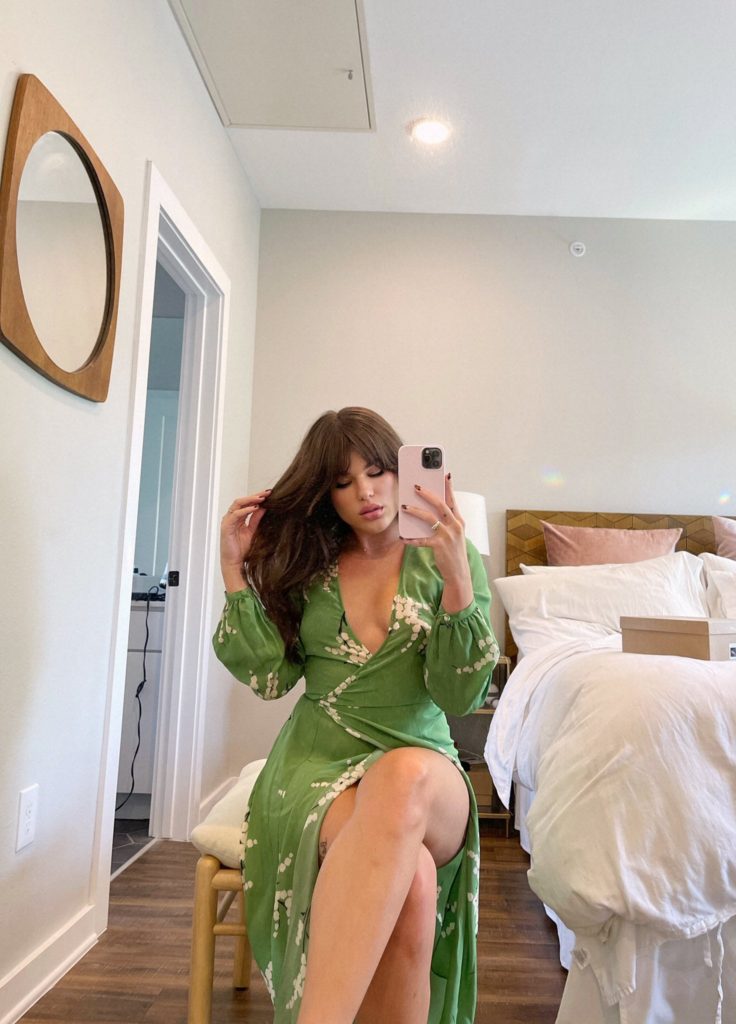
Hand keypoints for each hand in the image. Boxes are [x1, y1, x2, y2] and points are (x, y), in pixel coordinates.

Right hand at [220, 490, 269, 590]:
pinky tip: (254, 508)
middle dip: (255, 495)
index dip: (257, 497)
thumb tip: (265, 507)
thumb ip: (257, 519)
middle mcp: (232, 517)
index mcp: (238, 518)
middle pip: (242, 501)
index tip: (269, 494)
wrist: (234, 563)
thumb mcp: (253, 531)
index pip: (247, 503)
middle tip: (267, 493)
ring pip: (238, 504)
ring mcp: (228, 521)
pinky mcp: (226, 526)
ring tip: (261, 498)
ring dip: (250, 500)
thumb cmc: (241, 549)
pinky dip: (245, 510)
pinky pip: (235, 515)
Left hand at [401, 474, 472, 612]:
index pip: (453, 500)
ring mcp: (448, 536)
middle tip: (416, 486)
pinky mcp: (439, 546)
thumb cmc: (453, 552)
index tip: (445, 474)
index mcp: (459, 521)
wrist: (458, 573)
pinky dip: (411, 539)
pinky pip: (422, 540)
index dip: (448, 487)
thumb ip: (445, 522)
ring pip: (429, 518)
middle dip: (428, 494)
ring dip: (415, 511)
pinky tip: (402, 538)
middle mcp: (455, 526)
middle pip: (440, 505)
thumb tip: (427, 510)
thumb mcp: (454, 534)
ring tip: (404, 507)